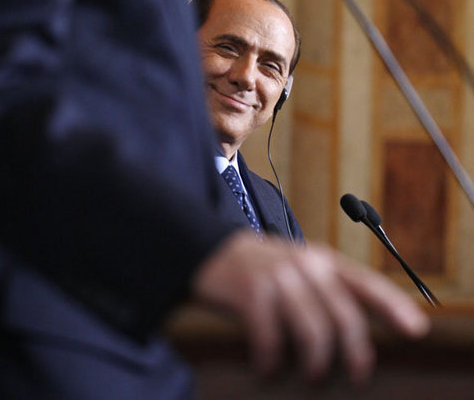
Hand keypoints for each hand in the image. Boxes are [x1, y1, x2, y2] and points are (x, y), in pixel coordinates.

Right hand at [191, 232, 429, 383]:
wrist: (209, 250)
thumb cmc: (262, 267)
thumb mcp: (300, 266)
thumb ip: (328, 287)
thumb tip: (358, 330)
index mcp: (322, 260)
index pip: (365, 282)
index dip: (393, 306)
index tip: (415, 329)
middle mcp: (305, 265)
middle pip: (344, 317)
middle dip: (355, 354)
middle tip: (356, 376)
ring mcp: (278, 278)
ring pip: (313, 333)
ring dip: (315, 364)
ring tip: (310, 375)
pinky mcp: (252, 293)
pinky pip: (271, 339)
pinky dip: (270, 361)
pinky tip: (265, 368)